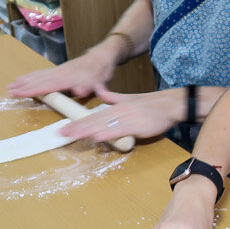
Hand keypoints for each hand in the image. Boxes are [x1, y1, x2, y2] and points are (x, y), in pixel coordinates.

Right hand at [8, 46, 114, 98]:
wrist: (102, 57)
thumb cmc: (100, 72)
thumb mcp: (99, 82)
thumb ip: (89, 87)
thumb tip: (79, 91)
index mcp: (68, 78)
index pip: (47, 85)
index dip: (32, 90)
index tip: (19, 92)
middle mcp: (60, 73)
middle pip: (38, 80)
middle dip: (23, 86)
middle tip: (8, 91)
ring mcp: (58, 70)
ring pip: (37, 75)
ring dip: (23, 81)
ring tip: (9, 85)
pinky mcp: (58, 69)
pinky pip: (41, 72)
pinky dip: (30, 75)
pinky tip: (22, 78)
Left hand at [58, 87, 180, 142]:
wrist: (169, 104)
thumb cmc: (150, 104)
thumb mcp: (128, 99)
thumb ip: (112, 97)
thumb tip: (99, 91)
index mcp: (115, 107)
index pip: (92, 115)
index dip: (77, 122)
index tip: (63, 128)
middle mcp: (118, 111)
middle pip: (93, 120)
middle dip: (76, 127)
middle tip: (60, 133)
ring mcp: (127, 118)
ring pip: (103, 125)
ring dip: (87, 130)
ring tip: (72, 135)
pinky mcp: (137, 125)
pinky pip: (120, 130)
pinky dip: (108, 133)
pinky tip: (97, 137)